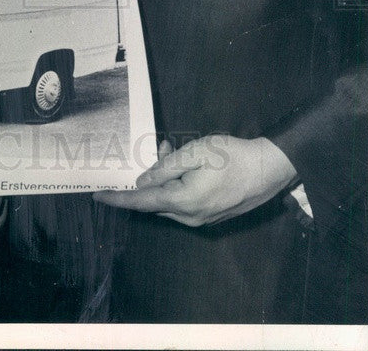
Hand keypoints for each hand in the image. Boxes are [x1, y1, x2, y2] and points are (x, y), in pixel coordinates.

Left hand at [94, 134, 297, 226]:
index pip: (142, 202)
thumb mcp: (194, 153)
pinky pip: (185, 202)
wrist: (270, 169)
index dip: (118, 199)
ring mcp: (204, 219)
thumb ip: (165, 168)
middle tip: (162, 146)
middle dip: (152, 176)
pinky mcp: (213, 215)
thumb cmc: (233, 157)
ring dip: (167, 177)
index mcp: (183, 202)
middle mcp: (191, 217)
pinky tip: (190, 165)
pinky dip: (180, 184)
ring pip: (171, 200)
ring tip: (174, 148)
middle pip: (157, 200)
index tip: (97, 196)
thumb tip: (142, 182)